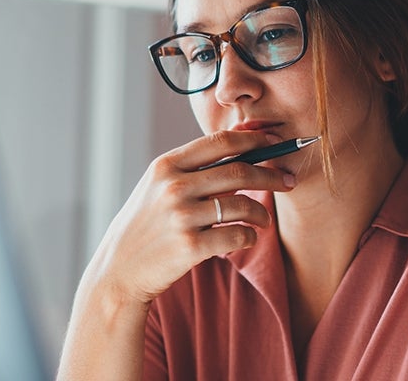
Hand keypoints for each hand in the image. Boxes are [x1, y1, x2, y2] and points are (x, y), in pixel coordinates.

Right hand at [80, 131, 297, 305]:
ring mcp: (181, 217)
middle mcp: (173, 186)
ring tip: (264, 219)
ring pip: (243, 206)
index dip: (254, 139)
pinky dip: (249, 237)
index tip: (275, 142)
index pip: (220, 142)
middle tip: (288, 181)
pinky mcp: (190, 247)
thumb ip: (192, 168)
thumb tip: (241, 144)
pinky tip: (246, 238)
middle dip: (271, 175)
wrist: (119, 270)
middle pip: (239, 171)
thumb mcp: (157, 187)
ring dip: (262, 213)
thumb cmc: (146, 225)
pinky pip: (237, 236)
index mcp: (166, 165)